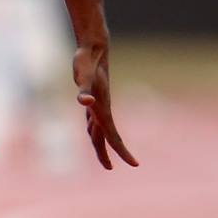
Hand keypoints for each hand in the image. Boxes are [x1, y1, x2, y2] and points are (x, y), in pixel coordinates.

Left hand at [72, 42, 137, 169]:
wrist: (93, 49)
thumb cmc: (87, 63)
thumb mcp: (82, 77)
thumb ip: (83, 91)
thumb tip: (85, 102)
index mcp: (101, 110)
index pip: (113, 137)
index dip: (122, 152)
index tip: (135, 164)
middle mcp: (100, 110)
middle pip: (104, 138)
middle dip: (106, 154)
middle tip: (110, 168)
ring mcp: (96, 105)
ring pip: (97, 130)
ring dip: (100, 144)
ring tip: (104, 158)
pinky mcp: (90, 99)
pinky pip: (92, 120)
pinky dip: (93, 129)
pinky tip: (92, 130)